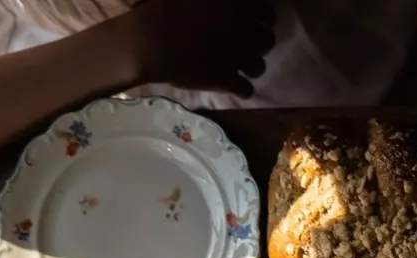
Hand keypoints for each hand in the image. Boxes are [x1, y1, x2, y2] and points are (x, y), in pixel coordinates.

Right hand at [121, 0, 274, 96]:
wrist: (149, 40)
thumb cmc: (162, 7)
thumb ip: (218, 0)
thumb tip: (225, 3)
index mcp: (235, 5)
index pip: (265, 11)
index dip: (261, 16)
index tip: (253, 18)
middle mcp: (243, 31)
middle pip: (267, 40)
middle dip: (258, 42)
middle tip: (244, 43)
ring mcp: (237, 58)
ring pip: (259, 67)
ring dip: (251, 65)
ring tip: (239, 65)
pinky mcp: (227, 80)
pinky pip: (247, 90)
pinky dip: (242, 89)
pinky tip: (233, 84)